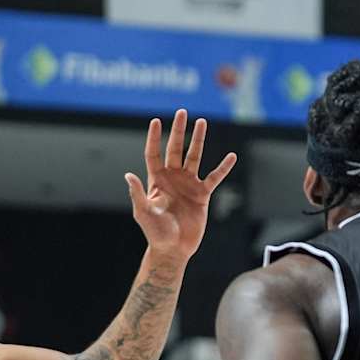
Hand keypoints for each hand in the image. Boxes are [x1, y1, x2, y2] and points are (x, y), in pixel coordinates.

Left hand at [127, 110, 236, 264]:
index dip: (154, 138)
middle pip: (175, 149)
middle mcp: (173, 178)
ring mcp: (189, 184)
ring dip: (199, 140)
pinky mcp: (203, 194)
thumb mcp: (143, 212)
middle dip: (178, 131)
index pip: (154, 154)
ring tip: (202, 122)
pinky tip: (231, 157)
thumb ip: (137, 194)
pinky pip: (215, 177)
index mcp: (156, 180)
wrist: (174, 248)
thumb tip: (128, 175)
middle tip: (182, 112)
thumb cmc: (155, 232)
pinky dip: (223, 167)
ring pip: (195, 157)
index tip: (155, 121)